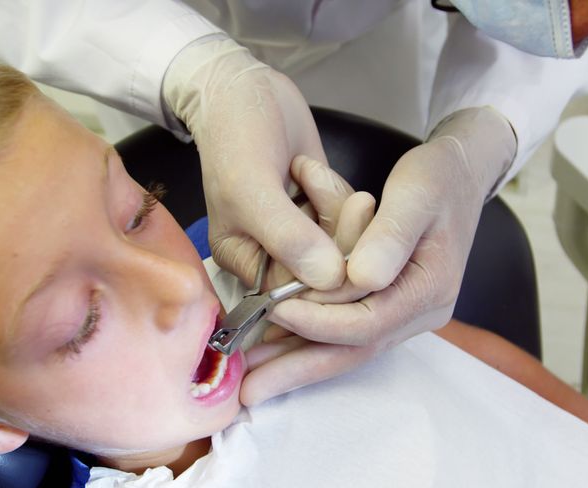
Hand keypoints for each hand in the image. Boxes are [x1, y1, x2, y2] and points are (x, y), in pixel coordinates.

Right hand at [162, 38, 347, 289]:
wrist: (243, 89)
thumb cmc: (234, 137)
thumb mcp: (252, 189)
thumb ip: (288, 237)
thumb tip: (330, 279)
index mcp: (246, 263)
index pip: (298, 298)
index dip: (329, 284)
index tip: (350, 253)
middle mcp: (274, 257)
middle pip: (328, 277)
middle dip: (344, 240)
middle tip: (353, 200)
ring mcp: (301, 234)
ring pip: (345, 247)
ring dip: (340, 209)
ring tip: (309, 169)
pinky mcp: (321, 211)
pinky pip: (350, 222)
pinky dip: (342, 196)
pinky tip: (313, 167)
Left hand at [242, 107, 515, 404]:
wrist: (462, 174)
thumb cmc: (436, 178)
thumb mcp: (416, 192)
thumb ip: (389, 234)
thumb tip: (362, 277)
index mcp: (430, 288)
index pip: (367, 322)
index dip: (318, 322)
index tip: (273, 310)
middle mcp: (421, 313)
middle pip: (354, 351)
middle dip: (299, 370)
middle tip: (248, 391)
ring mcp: (407, 316)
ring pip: (348, 350)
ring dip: (298, 365)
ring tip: (251, 379)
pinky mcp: (390, 308)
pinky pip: (347, 335)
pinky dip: (310, 343)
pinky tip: (274, 351)